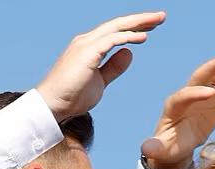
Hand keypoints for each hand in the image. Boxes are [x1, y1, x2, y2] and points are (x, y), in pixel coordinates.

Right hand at [37, 11, 165, 122]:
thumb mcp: (100, 81)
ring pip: (116, 27)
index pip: (115, 32)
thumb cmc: (72, 96)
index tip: (151, 27)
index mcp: (90, 47)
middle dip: (141, 19)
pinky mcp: (87, 53)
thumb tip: (129, 53)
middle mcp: (87, 41)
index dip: (134, 27)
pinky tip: (143, 37)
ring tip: (158, 20)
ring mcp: (86, 44)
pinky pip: (111, 40)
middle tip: (161, 16)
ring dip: (138, 23)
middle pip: (118, 24)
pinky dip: (128, 37)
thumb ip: (113, 67)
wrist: (53, 106)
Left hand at [141, 46, 214, 168]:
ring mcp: (204, 93)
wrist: (177, 144)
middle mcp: (188, 95)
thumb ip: (155, 148)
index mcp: (173, 106)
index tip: (210, 94)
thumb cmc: (168, 147)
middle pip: (199, 78)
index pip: (185, 96)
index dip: (196, 93)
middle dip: (211, 68)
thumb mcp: (161, 150)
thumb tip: (146, 149)